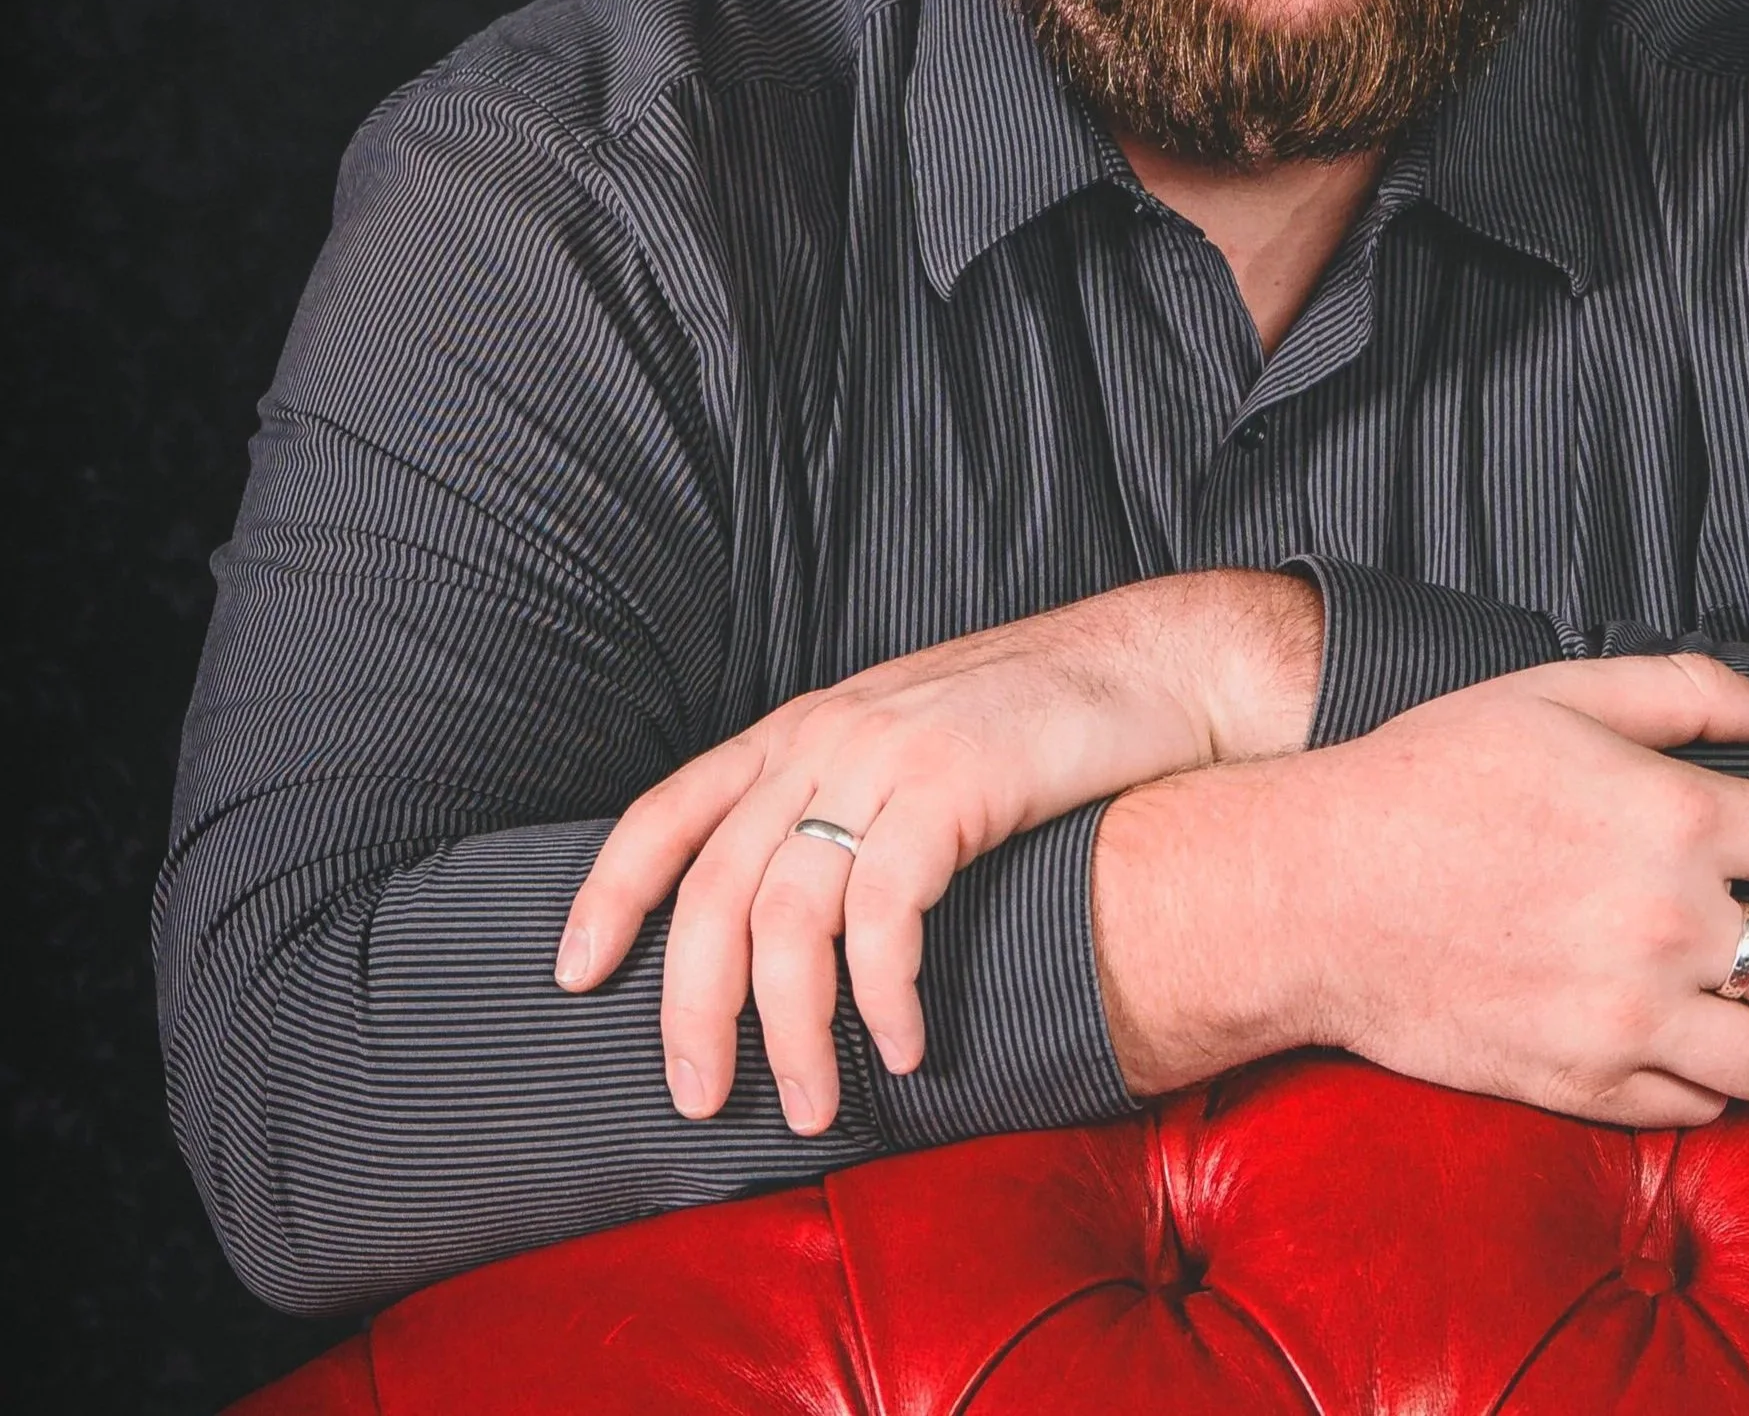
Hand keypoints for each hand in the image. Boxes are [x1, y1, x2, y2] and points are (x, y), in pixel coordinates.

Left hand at [556, 568, 1317, 1133]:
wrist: (1156, 665)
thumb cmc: (1040, 725)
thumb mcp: (910, 747)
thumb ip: (845, 805)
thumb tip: (790, 925)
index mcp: (802, 727)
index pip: (669, 811)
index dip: (609, 894)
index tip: (574, 976)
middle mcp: (826, 734)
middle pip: (715, 889)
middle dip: (692, 1010)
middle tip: (702, 1100)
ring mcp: (888, 754)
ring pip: (789, 915)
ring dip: (791, 1030)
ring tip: (814, 1102)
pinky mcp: (954, 782)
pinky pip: (885, 912)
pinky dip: (883, 994)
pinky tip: (905, 1043)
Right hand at [1094, 654, 1748, 1124]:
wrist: (1313, 890)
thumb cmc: (1429, 775)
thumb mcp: (1555, 692)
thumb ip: (1687, 693)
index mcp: (1674, 815)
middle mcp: (1670, 924)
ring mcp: (1630, 1016)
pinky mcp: (1585, 1082)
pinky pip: (1698, 1109)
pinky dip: (1717, 1086)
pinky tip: (1708, 1054)